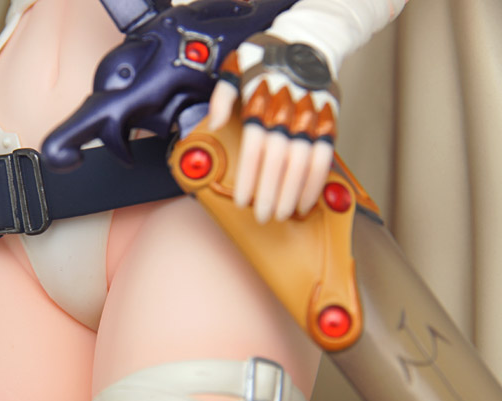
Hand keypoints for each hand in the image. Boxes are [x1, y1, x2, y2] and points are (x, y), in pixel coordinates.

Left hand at [208, 37, 338, 223]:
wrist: (306, 43)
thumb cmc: (264, 61)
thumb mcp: (234, 69)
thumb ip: (222, 98)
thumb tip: (213, 124)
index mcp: (263, 104)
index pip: (255, 149)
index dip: (249, 178)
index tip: (242, 201)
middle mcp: (287, 114)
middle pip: (279, 161)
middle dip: (271, 193)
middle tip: (262, 217)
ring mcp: (311, 120)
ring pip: (303, 163)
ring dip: (293, 193)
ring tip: (283, 215)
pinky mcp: (328, 123)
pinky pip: (325, 158)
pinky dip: (316, 183)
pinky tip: (306, 202)